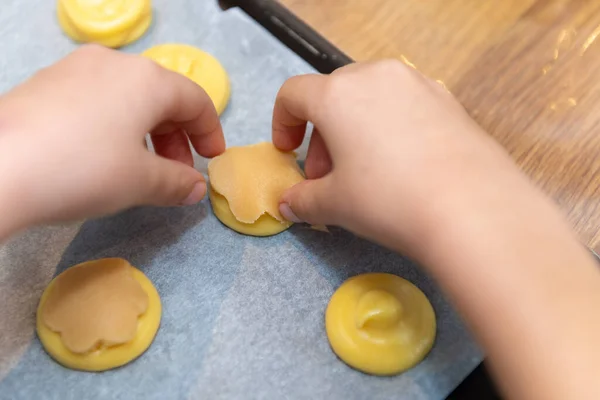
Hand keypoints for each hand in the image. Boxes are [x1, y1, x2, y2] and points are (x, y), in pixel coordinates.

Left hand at [0, 44, 223, 234]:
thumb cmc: (83, 169)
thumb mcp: (141, 181)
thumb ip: (178, 182)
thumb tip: (195, 187)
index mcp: (146, 79)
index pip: (195, 100)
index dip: (210, 132)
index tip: (212, 160)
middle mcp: (113, 63)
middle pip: (162, 97)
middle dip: (177, 137)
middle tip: (176, 173)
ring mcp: (75, 69)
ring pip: (128, 97)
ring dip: (146, 133)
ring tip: (141, 169)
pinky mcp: (46, 84)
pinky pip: (96, 100)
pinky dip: (114, 126)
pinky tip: (102, 157)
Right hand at [274, 61, 599, 399]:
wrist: (471, 208)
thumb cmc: (389, 199)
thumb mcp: (334, 205)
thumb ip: (303, 200)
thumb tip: (289, 204)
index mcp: (338, 94)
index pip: (294, 94)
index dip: (282, 123)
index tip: (289, 153)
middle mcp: (376, 77)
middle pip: (333, 95)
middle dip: (321, 135)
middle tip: (326, 176)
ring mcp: (417, 84)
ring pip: (371, 99)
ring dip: (355, 131)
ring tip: (364, 173)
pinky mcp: (448, 100)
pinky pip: (405, 106)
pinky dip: (390, 128)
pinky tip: (402, 166)